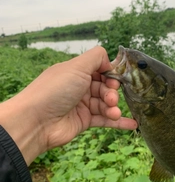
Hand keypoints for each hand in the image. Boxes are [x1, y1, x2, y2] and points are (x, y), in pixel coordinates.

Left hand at [0, 46, 136, 164]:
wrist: (36, 121)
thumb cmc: (55, 90)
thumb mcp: (76, 66)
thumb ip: (96, 57)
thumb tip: (110, 61)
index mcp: (76, 72)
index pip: (100, 69)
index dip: (110, 74)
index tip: (116, 78)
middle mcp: (79, 87)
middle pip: (104, 87)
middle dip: (111, 92)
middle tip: (111, 98)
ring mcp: (82, 105)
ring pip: (105, 104)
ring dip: (114, 107)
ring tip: (114, 112)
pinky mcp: (84, 121)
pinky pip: (104, 120)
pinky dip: (118, 122)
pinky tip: (132, 124)